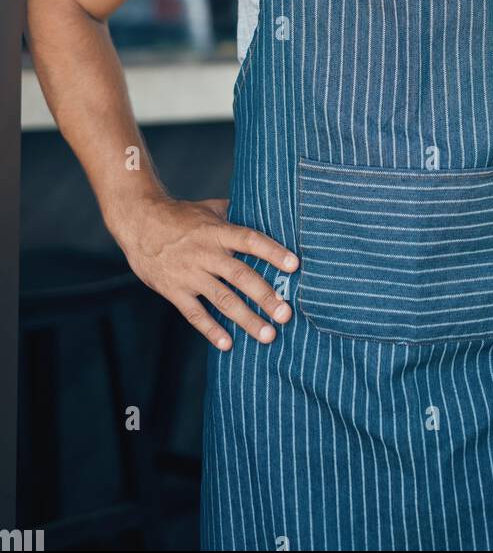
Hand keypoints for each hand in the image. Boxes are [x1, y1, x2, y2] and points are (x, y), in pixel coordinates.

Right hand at [115, 192, 298, 350]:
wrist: (138, 223)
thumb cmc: (178, 215)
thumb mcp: (208, 208)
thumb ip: (234, 213)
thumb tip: (264, 210)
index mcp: (217, 231)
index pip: (250, 240)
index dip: (272, 252)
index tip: (294, 265)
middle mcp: (205, 253)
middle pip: (240, 276)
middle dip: (265, 296)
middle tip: (286, 314)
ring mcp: (189, 274)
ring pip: (222, 299)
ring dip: (246, 319)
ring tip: (268, 335)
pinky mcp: (173, 290)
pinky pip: (194, 313)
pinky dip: (211, 330)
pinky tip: (228, 344)